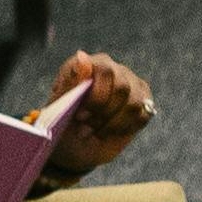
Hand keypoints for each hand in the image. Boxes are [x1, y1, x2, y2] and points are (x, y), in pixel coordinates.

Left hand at [37, 47, 155, 172]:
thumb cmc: (62, 122)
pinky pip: (142, 115)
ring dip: (113, 123)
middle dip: (104, 113)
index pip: (105, 71)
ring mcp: (131, 84)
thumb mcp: (58, 104)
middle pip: (122, 87)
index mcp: (90, 63)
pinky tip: (108, 132)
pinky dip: (124, 128)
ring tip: (95, 131)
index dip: (96, 96)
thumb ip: (70, 82)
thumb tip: (82, 57)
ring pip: (134, 103)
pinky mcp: (143, 101)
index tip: (80, 116)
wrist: (72, 144)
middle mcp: (113, 69)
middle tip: (86, 127)